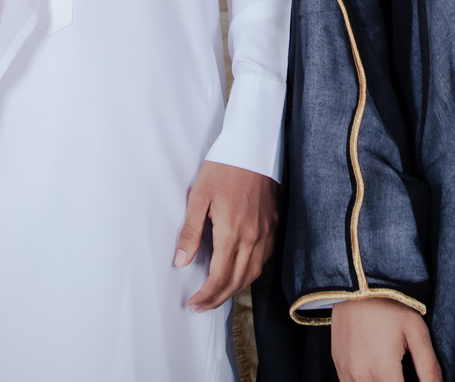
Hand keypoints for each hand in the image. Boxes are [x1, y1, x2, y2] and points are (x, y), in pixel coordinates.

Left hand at [176, 160, 278, 310]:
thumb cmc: (223, 169)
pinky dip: (251, 272)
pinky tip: (240, 272)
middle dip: (218, 299)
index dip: (206, 295)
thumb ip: (190, 232)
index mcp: (232, 233)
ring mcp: (266, 233)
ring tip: (218, 295)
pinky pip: (264, 259)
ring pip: (253, 273)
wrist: (252, 149)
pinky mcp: (273, 226)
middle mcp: (253, 238)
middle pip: (237, 281)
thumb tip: (181, 261)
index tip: (194, 302)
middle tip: (202, 305)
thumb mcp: (199, 197)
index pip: (219, 278)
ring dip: (235, 289)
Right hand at [332, 297, 440, 381]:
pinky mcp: (339, 367)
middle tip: (405, 373)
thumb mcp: (416, 331)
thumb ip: (428, 367)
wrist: (356, 285)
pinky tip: (378, 370)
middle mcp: (361, 377)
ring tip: (393, 371)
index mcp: (383, 371)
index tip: (416, 378)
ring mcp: (346, 373)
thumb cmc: (389, 305)